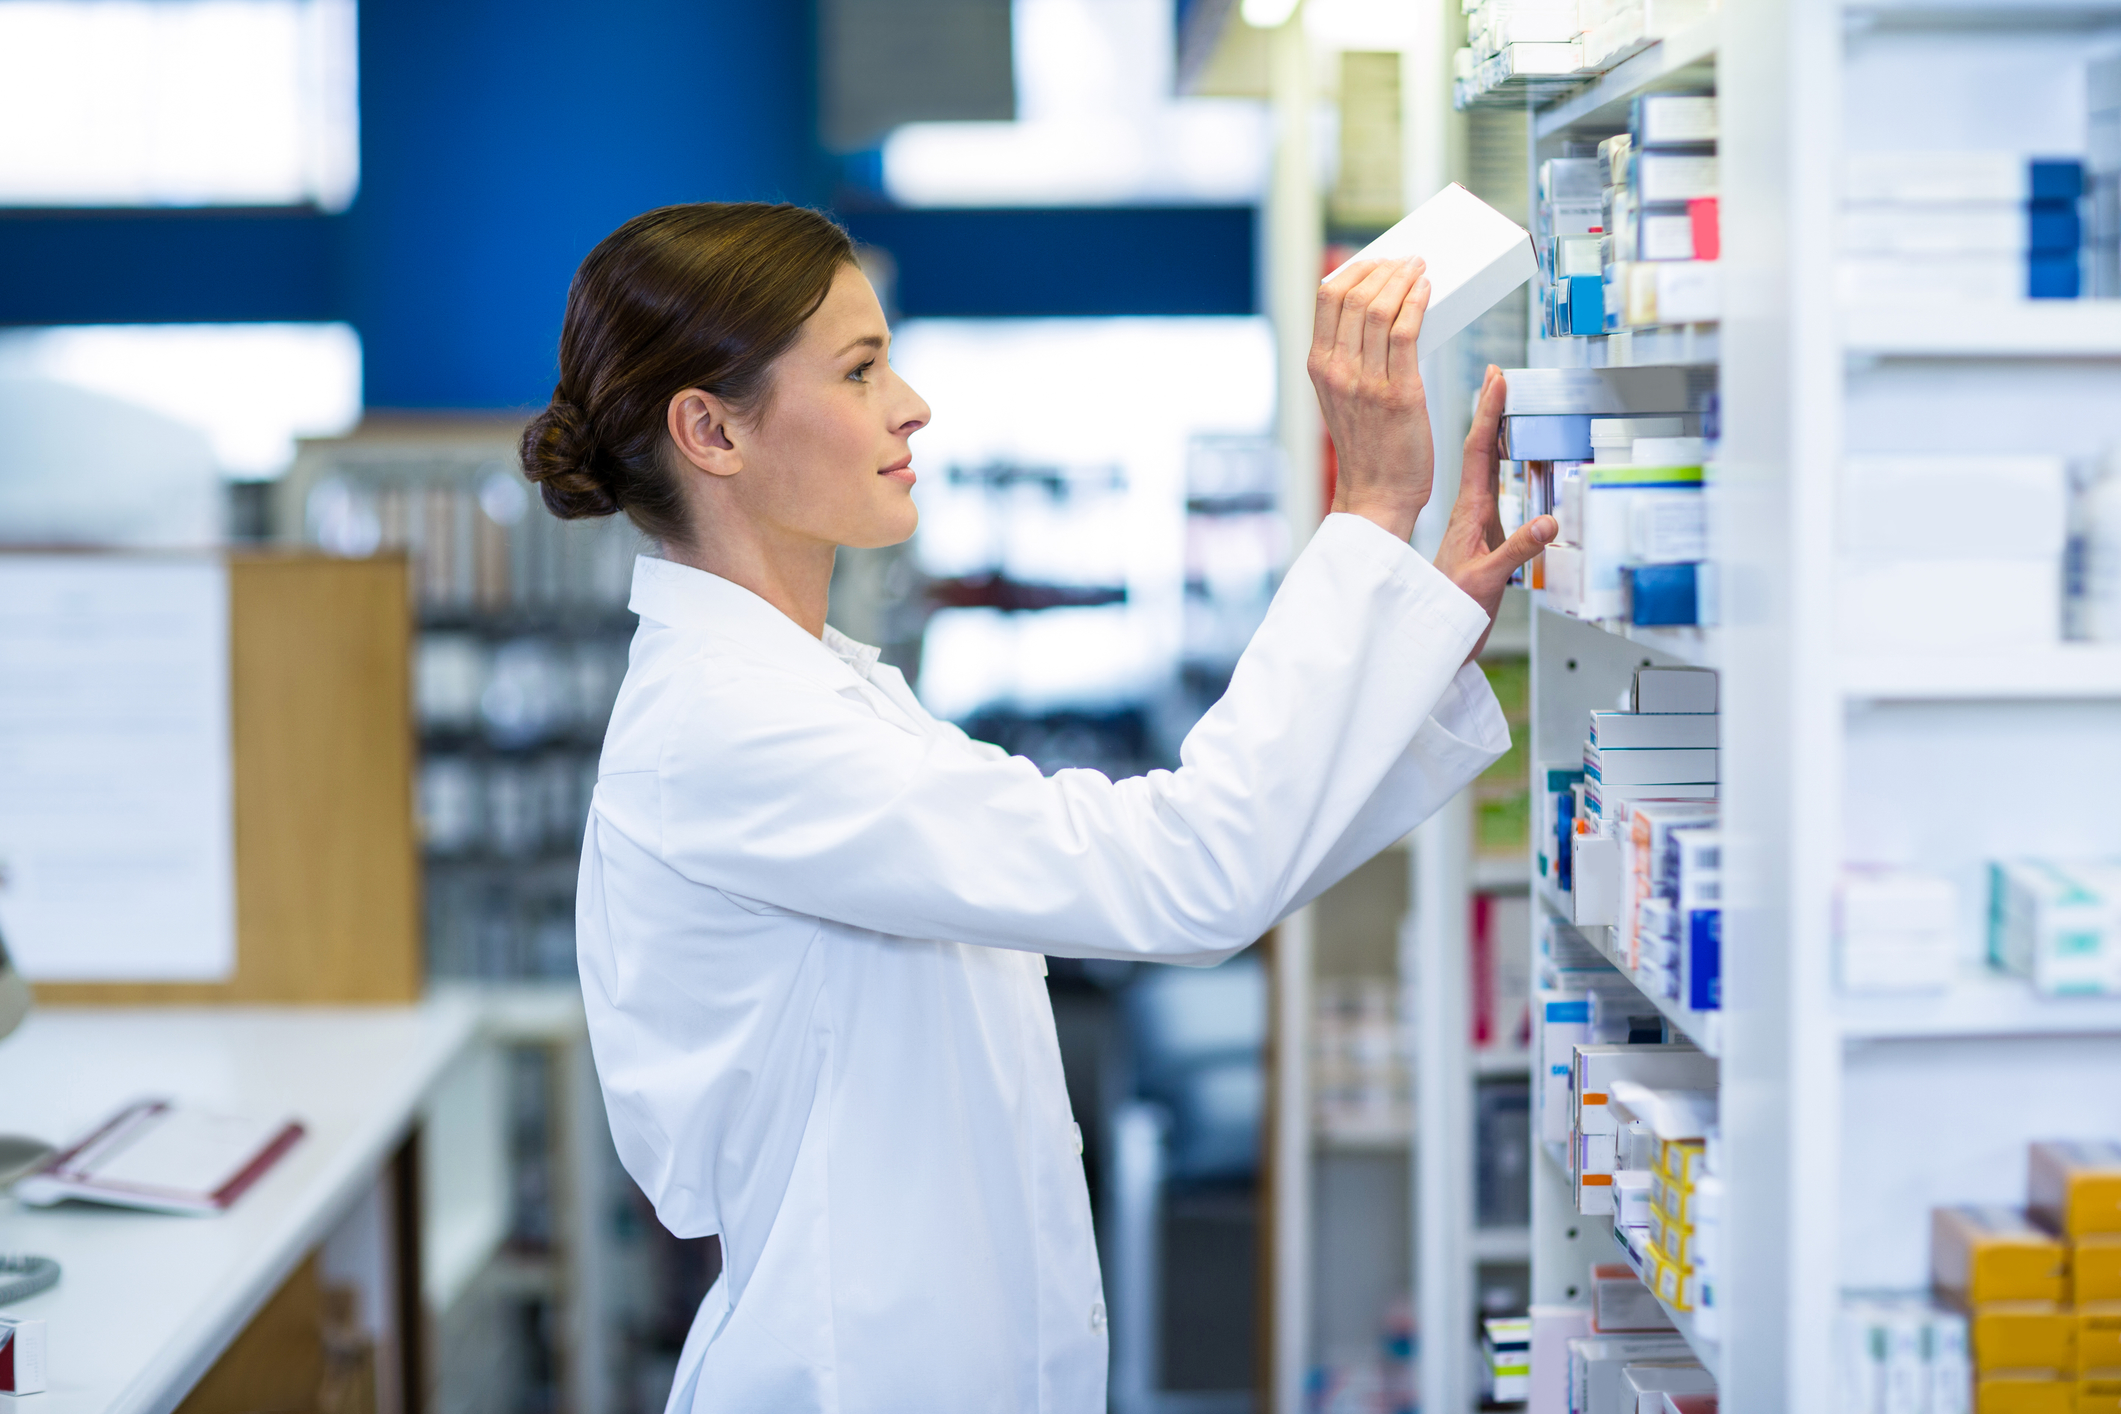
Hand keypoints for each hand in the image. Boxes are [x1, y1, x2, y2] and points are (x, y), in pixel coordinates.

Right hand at [1309, 257, 1433, 541]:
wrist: (1377, 493)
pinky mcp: (1399, 392)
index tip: (1377, 261)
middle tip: (1407, 261)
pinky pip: (1406, 332)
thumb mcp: (1341, 396)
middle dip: (1384, 268)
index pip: (1327, 297)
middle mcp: (1337, 370)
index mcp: (1319, 367)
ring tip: (1420, 269)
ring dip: (1404, 279)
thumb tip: (1374, 316)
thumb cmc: (1368, 447)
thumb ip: (1349, 359)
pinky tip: (1427, 291)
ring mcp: (1366, 381)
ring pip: (1381, 309)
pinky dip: (1417, 302)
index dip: (1354, 269)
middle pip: (1355, 296)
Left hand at [1435, 365, 1557, 658]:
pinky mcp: (1481, 536)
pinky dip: (1502, 468)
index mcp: (1470, 512)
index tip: (1497, 380)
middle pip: (1482, 450)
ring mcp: (1474, 523)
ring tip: (1505, 406)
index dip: (1490, 413)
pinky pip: (1493, 491)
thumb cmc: (1452, 608)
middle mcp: (1470, 511)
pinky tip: (1509, 462)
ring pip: (1486, 468)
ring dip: (1496, 435)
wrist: (1431, 633)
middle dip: (1492, 411)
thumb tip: (1549, 523)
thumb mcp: (1488, 580)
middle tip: (1499, 377)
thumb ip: (1517, 551)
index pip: (1480, 451)